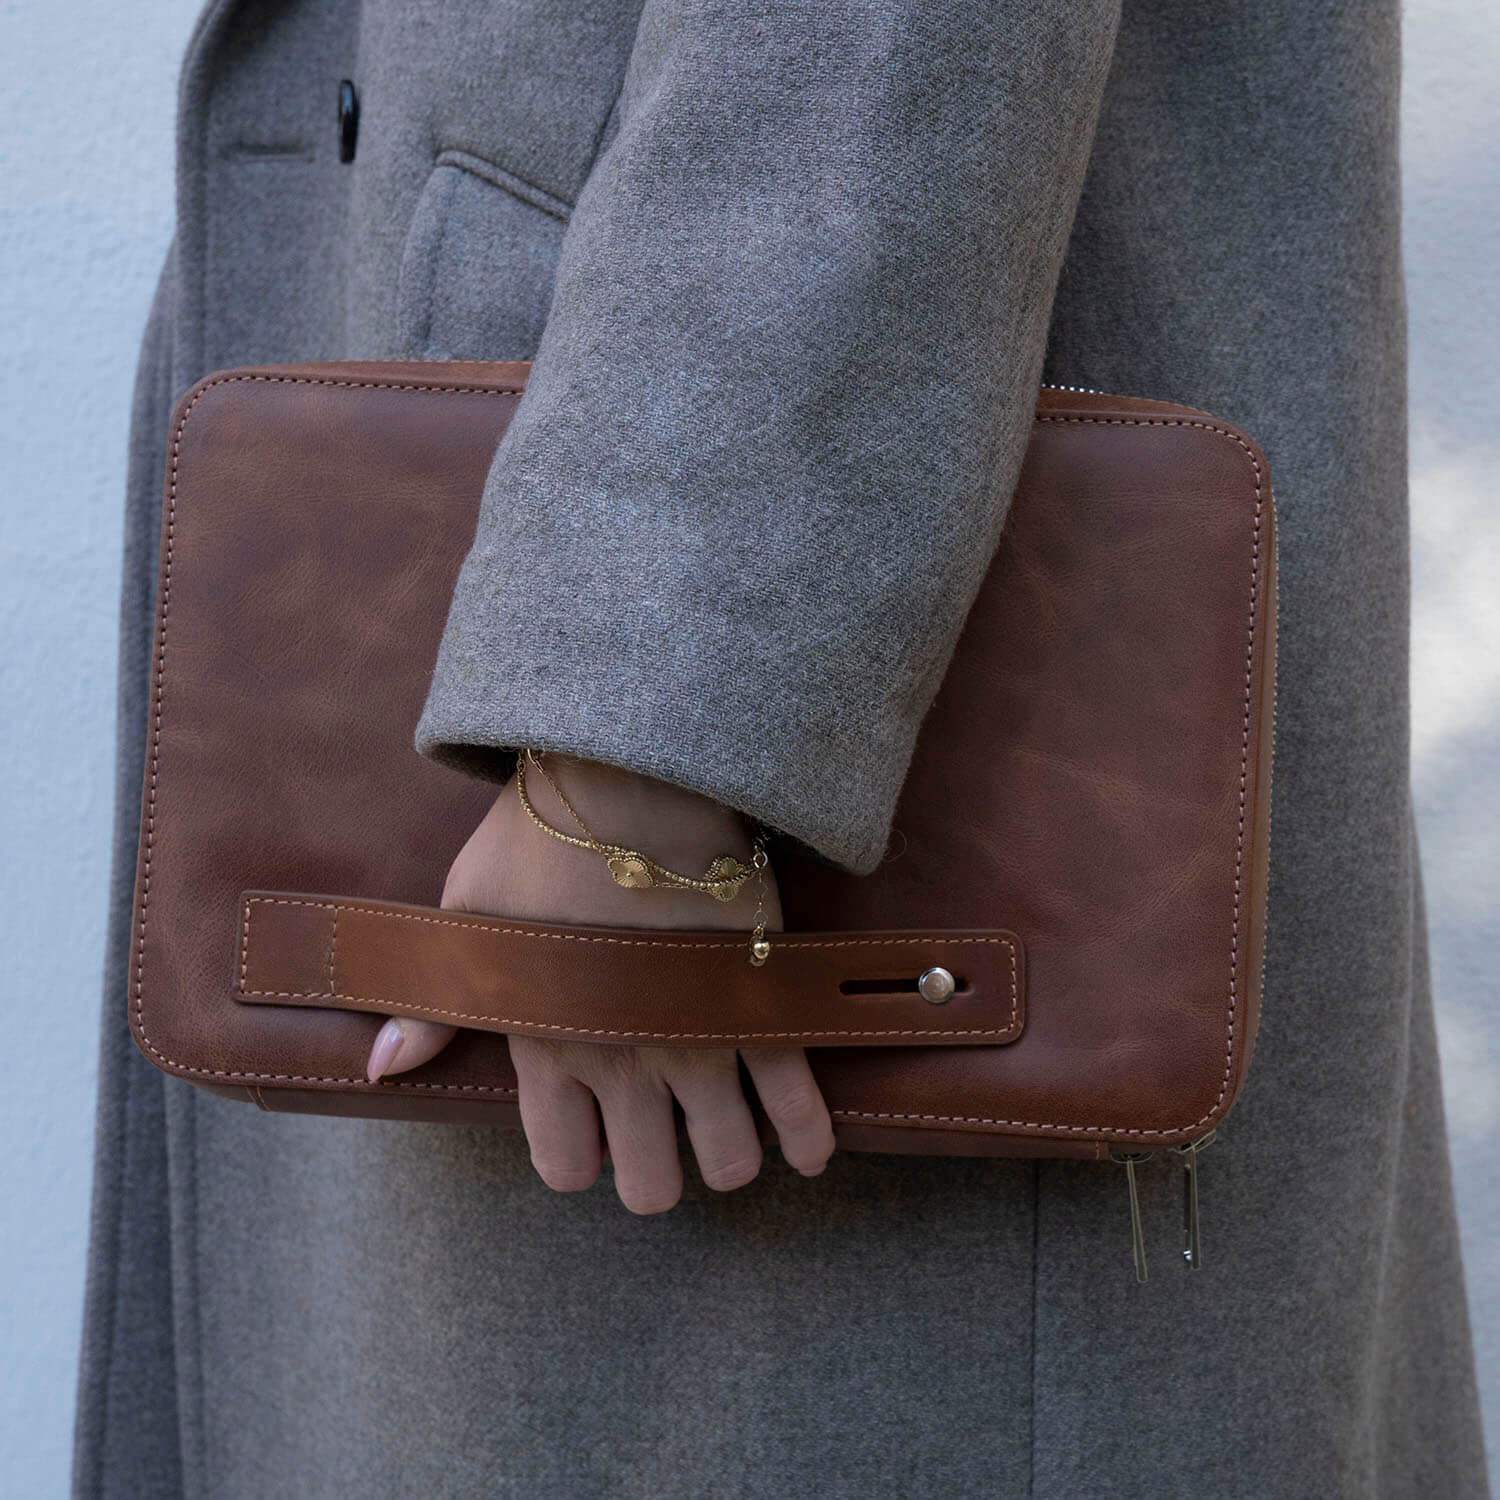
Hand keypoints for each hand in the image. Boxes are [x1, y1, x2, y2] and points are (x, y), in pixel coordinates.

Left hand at [364, 756, 835, 1210]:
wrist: (629, 774)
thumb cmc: (538, 839)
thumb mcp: (465, 915)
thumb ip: (434, 1007)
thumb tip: (382, 1069)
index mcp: (546, 1047)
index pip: (565, 1167)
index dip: (582, 1157)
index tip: (595, 1127)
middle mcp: (621, 1061)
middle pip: (651, 1186)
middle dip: (659, 1170)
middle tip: (665, 1130)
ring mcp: (696, 1038)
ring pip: (728, 1160)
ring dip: (729, 1155)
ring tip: (729, 1123)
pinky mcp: (758, 1004)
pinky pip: (798, 1106)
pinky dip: (808, 1136)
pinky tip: (807, 1142)